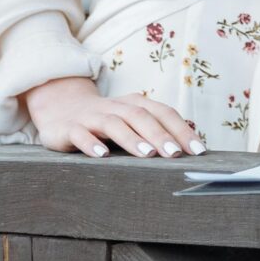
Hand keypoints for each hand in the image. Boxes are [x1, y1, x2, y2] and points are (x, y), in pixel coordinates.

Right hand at [24, 76, 202, 158]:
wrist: (60, 109)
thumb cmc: (105, 121)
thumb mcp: (131, 121)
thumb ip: (155, 130)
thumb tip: (189, 146)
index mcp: (135, 104)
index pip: (163, 113)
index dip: (181, 130)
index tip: (198, 150)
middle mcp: (116, 107)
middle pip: (141, 117)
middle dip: (160, 135)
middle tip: (175, 154)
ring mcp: (92, 117)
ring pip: (114, 124)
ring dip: (131, 139)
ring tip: (147, 154)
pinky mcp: (69, 129)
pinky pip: (80, 134)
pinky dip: (91, 144)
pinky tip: (101, 156)